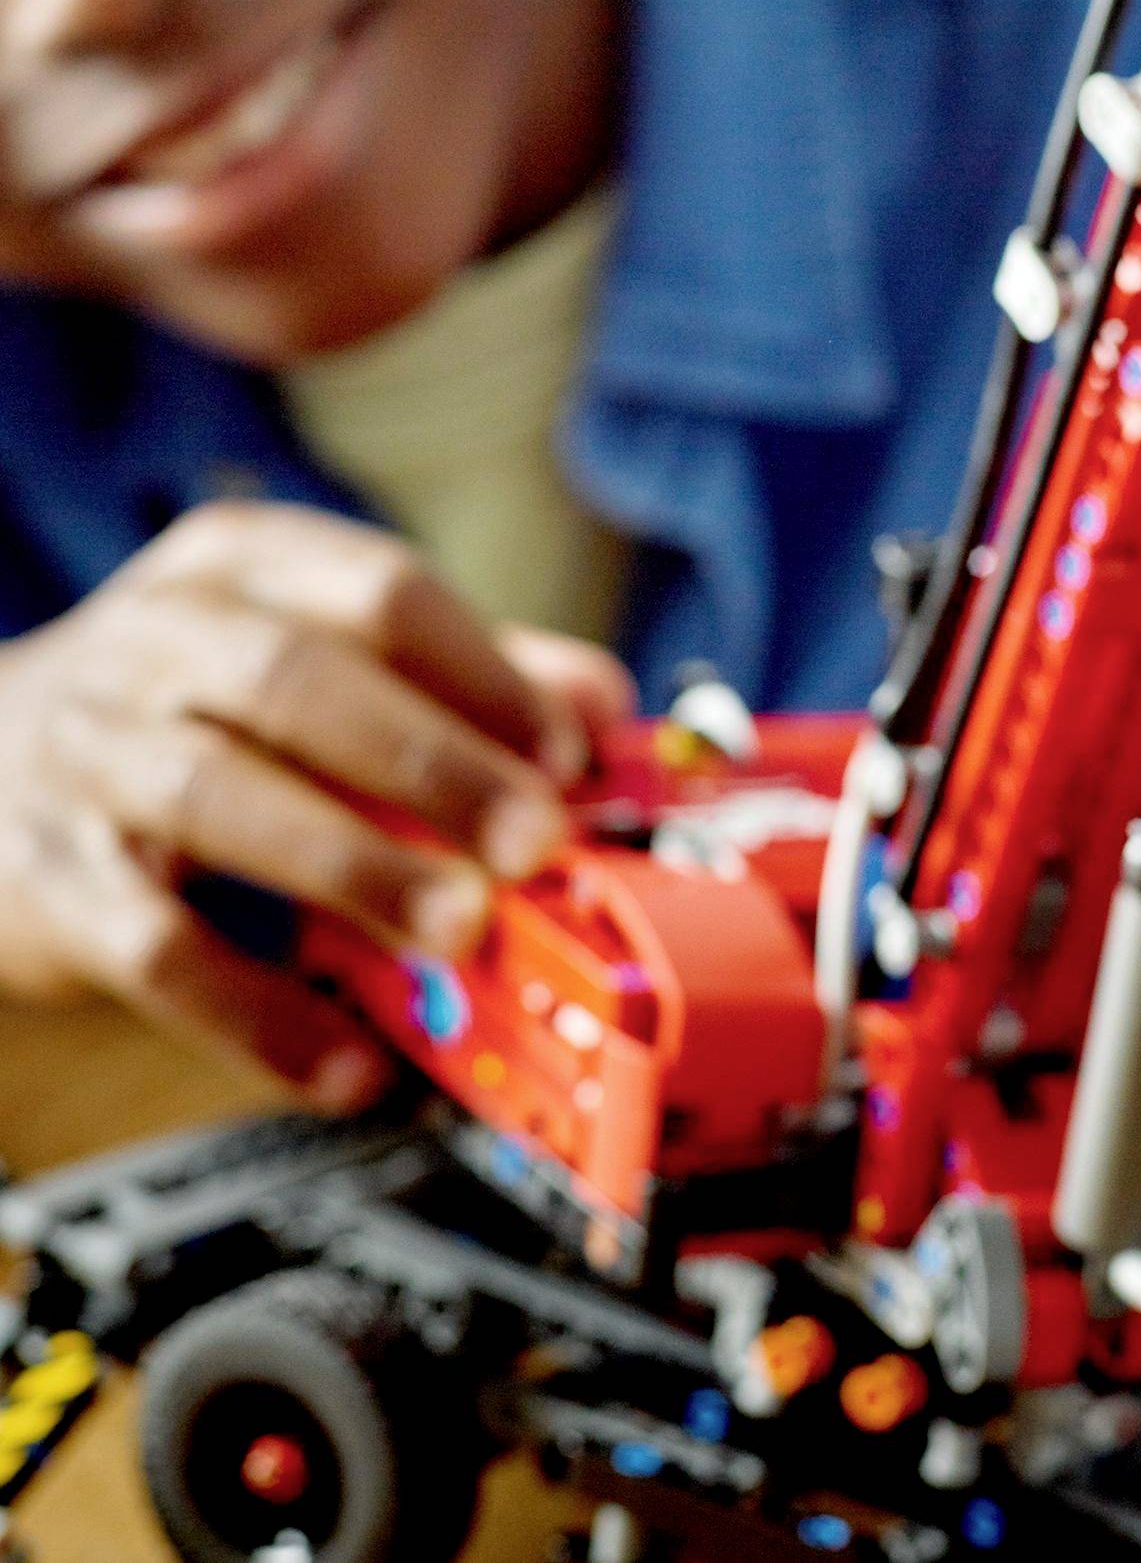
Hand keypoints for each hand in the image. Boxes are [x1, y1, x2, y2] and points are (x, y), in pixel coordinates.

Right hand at [0, 501, 634, 1104]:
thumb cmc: (194, 704)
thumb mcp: (318, 653)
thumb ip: (464, 673)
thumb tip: (603, 708)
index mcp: (244, 564)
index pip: (382, 595)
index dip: (489, 675)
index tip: (572, 751)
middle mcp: (157, 640)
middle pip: (305, 686)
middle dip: (436, 766)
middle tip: (535, 842)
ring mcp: (90, 756)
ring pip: (224, 801)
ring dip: (358, 870)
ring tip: (460, 930)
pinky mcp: (50, 881)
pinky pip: (157, 949)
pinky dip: (257, 1014)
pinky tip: (344, 1059)